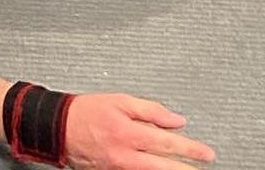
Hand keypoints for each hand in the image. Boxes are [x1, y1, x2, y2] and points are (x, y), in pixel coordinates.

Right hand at [61, 94, 214, 168]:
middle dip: (188, 168)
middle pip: (165, 167)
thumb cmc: (87, 111)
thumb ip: (150, 110)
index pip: (167, 142)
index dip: (190, 148)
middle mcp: (126, 156)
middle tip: (205, 164)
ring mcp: (120, 169)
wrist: (59, 128)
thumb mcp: (119, 101)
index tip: (206, 153)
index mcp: (128, 133)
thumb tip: (176, 120)